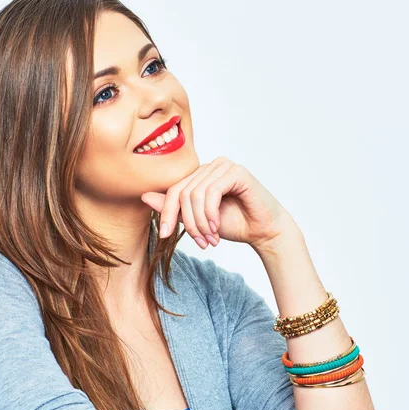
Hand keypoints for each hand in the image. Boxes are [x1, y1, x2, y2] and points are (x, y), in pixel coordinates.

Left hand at [140, 156, 298, 248]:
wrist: (263, 231)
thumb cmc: (234, 224)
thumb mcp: (197, 220)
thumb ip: (174, 209)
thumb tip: (144, 197)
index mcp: (200, 175)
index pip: (173, 190)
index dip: (165, 213)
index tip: (165, 235)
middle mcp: (211, 166)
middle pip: (182, 193)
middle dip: (188, 223)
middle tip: (200, 242)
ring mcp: (224, 166)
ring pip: (194, 194)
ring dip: (200, 222)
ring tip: (210, 238)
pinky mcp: (237, 172)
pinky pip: (211, 191)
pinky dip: (210, 214)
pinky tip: (217, 227)